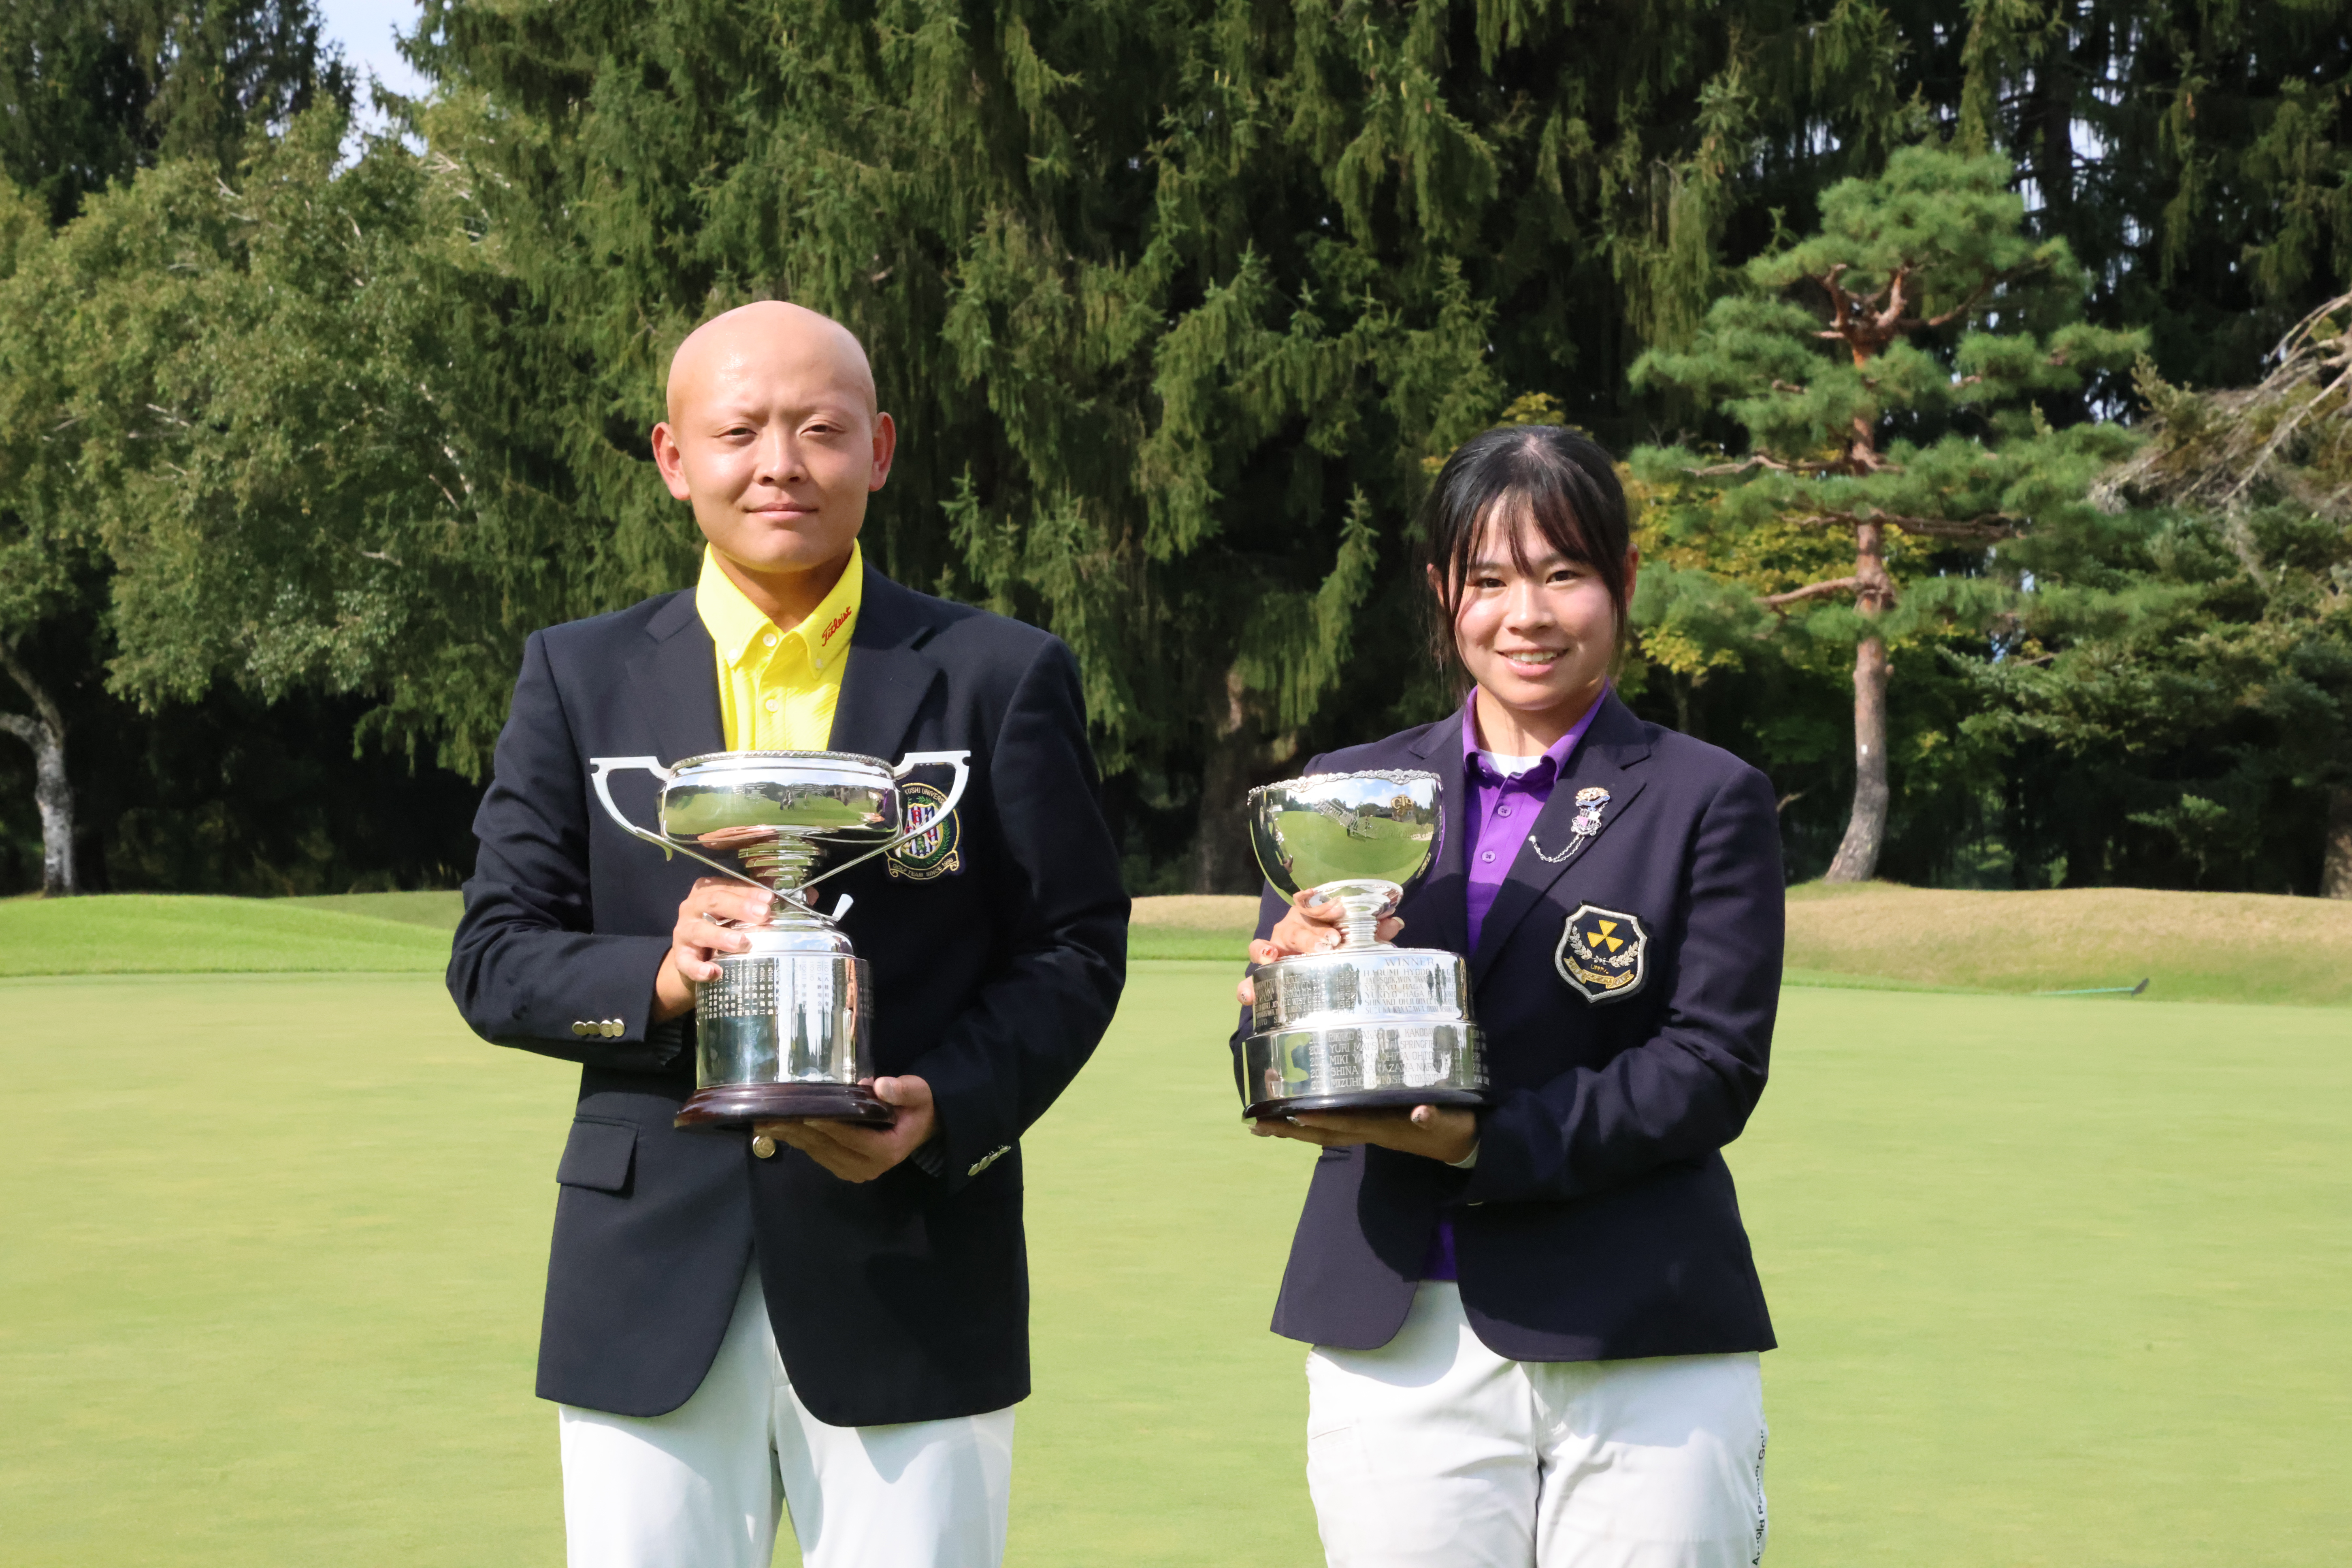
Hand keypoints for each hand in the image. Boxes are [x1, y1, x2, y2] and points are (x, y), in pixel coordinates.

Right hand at [653, 877, 774, 1021]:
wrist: (697, 959)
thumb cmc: (725, 929)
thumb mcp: (744, 914)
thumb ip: (769, 903)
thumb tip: (810, 895)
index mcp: (710, 890)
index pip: (729, 885)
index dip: (749, 891)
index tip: (770, 899)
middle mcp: (693, 907)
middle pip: (714, 901)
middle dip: (739, 906)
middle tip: (762, 914)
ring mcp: (684, 932)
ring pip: (699, 930)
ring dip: (721, 936)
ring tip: (742, 943)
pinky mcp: (680, 957)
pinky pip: (686, 962)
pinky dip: (699, 968)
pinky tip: (713, 973)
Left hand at [757, 1076, 937, 1182]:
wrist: (918, 1127)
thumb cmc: (916, 1107)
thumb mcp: (919, 1093)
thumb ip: (904, 1090)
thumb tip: (879, 1086)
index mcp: (888, 1151)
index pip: (854, 1138)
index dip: (829, 1126)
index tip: (805, 1113)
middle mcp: (869, 1167)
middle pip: (829, 1148)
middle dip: (799, 1131)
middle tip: (770, 1116)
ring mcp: (855, 1171)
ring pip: (819, 1153)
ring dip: (792, 1137)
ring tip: (766, 1122)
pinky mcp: (844, 1169)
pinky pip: (819, 1155)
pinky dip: (799, 1141)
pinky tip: (780, 1129)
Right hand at [1235, 889, 1404, 1006]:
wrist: (1309, 959)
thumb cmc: (1332, 942)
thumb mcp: (1351, 934)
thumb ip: (1371, 929)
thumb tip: (1396, 923)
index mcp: (1309, 915)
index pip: (1310, 903)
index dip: (1322, 905)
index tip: (1338, 908)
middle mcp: (1288, 931)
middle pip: (1294, 928)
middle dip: (1309, 936)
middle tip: (1329, 944)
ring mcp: (1272, 952)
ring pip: (1263, 947)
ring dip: (1266, 951)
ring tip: (1270, 957)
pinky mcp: (1263, 977)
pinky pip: (1249, 982)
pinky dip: (1247, 987)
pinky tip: (1250, 996)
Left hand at [1249, 1103, 1477, 1164]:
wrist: (1462, 1143)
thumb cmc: (1456, 1127)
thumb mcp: (1450, 1121)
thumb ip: (1436, 1116)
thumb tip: (1421, 1113)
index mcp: (1384, 1127)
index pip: (1346, 1123)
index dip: (1321, 1119)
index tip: (1293, 1113)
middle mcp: (1370, 1131)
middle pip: (1322, 1133)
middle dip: (1289, 1129)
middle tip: (1254, 1125)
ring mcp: (1368, 1130)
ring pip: (1324, 1131)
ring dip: (1292, 1128)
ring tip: (1261, 1124)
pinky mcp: (1372, 1125)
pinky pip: (1335, 1125)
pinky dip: (1313, 1121)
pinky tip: (1296, 1115)